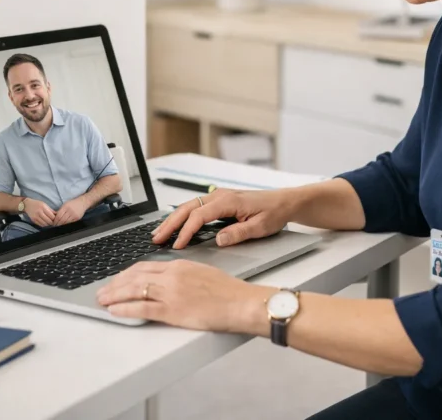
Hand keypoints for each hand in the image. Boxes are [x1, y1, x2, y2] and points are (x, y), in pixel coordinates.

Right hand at [24, 199, 55, 226]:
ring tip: (49, 222)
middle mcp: (39, 212)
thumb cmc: (37, 204)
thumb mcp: (45, 204)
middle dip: (52, 222)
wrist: (27, 205)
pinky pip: (40, 225)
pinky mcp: (33, 220)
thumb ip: (51, 210)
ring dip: (48, 224)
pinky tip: (45, 223)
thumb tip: (57, 214)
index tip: (56, 218)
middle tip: (53, 222)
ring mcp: (36, 217)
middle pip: (49, 221)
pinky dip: (44, 225)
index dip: (55, 218)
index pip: (52, 216)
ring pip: (45, 224)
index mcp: (43, 208)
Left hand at [53, 197, 87, 225]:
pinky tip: (65, 225)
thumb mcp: (65, 204)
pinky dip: (67, 224)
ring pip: (66, 222)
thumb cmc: (73, 203)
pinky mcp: (77, 218)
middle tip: (55, 226)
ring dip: (62, 225)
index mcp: (66, 207)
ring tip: (59, 226)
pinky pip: (71, 223)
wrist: (82, 202)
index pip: (58, 216)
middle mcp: (70, 211)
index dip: (55, 221)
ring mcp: (74, 215)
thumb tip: (54, 217)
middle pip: (62, 220)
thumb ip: (60, 210)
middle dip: (58, 224)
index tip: (53, 223)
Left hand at [96, 259, 273, 333]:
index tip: (118, 279)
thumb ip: (182, 275)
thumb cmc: (228, 291)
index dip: (127, 274)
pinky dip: (124, 309)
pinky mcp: (172, 310)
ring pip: (134, 290)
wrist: (240, 302)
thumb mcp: (202, 273)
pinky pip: (141, 308)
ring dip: (114, 295)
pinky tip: (115, 310)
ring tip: (102, 300)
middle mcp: (172, 276)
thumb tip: (167, 280)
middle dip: (115, 283)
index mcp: (179, 265)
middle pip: (134, 276)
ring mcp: (171, 293)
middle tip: (103, 290)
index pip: (145, 266)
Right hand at [152, 188, 293, 249]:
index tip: (177, 244)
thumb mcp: (260, 227)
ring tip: (159, 233)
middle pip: (188, 208)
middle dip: (170, 223)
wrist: (285, 202)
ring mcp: (219, 197)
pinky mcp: (220, 201)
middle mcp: (220, 196)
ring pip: (189, 206)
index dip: (186, 231)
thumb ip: (238, 233)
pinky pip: (196, 207)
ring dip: (173, 219)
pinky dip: (182, 216)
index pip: (199, 216)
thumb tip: (218, 239)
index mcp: (229, 201)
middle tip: (156, 238)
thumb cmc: (274, 213)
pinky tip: (175, 225)